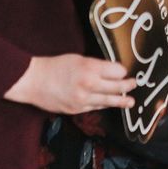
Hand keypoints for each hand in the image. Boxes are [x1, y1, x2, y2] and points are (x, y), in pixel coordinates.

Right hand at [5, 54, 135, 113]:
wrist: (33, 81)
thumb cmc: (54, 66)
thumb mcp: (78, 58)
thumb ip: (96, 65)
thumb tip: (112, 71)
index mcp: (90, 68)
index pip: (117, 71)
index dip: (122, 71)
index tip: (124, 71)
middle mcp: (89, 84)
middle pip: (117, 87)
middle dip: (128, 85)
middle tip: (134, 84)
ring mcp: (83, 100)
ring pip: (109, 101)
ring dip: (121, 101)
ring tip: (130, 102)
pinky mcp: (77, 110)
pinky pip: (95, 108)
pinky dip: (103, 105)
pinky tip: (109, 104)